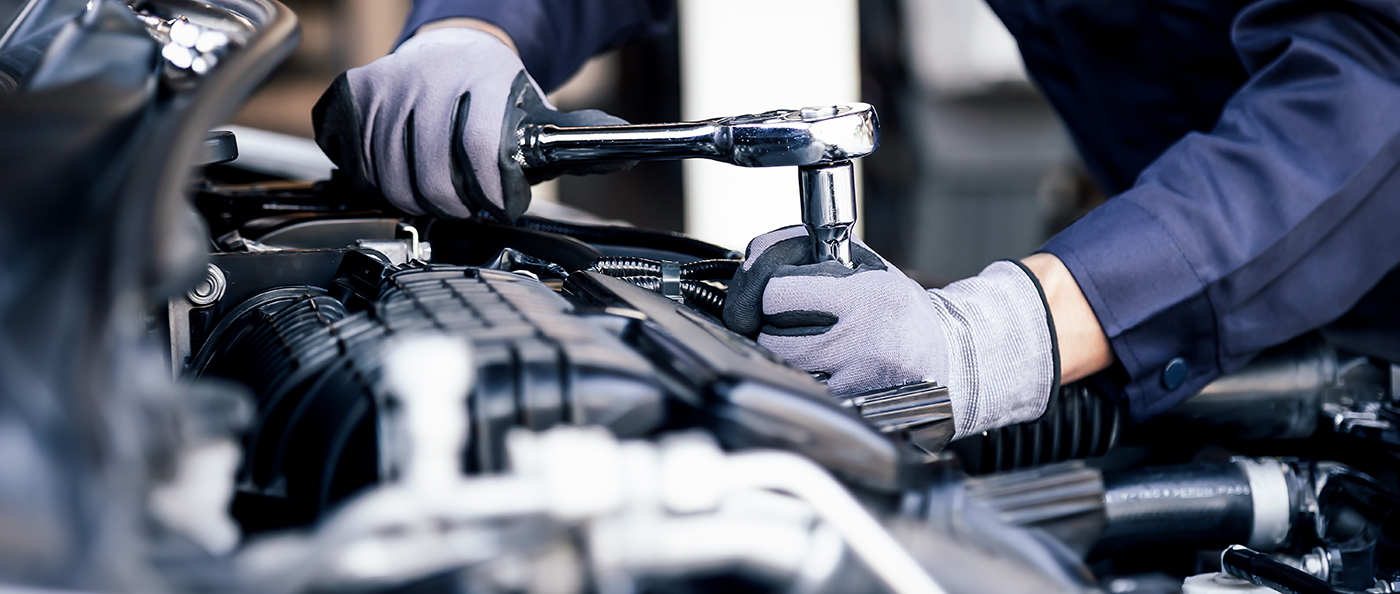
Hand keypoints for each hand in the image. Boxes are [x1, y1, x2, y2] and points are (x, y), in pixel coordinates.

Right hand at [312, 26, 631, 221]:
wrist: (453, 50)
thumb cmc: (498, 94)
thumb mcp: (540, 113)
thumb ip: (579, 140)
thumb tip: (626, 154)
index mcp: (483, 78)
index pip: (481, 153)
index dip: (491, 195)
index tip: (499, 208)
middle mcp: (430, 77)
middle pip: (432, 177)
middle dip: (456, 208)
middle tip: (469, 210)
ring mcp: (388, 85)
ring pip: (390, 178)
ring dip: (415, 201)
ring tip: (439, 196)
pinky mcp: (355, 96)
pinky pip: (357, 163)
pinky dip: (378, 182)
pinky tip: (402, 176)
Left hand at [722, 226, 1059, 438]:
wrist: (954, 361)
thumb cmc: (903, 313)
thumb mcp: (870, 270)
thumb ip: (817, 257)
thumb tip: (758, 255)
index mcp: (863, 297)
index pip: (775, 292)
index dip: (768, 292)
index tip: (778, 295)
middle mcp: (859, 340)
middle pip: (769, 335)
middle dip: (770, 328)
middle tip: (790, 324)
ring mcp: (855, 380)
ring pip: (782, 368)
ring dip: (783, 358)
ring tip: (810, 348)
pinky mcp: (853, 409)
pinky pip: (803, 393)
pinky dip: (802, 384)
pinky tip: (822, 373)